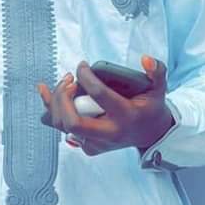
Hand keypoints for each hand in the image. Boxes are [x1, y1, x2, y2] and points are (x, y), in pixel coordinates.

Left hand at [36, 55, 174, 155]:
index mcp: (125, 116)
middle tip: (69, 80)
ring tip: (64, 82)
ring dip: (55, 101)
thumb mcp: (159, 89)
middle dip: (63, 97)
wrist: (150, 135)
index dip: (85, 77)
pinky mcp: (87, 146)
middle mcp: (109, 133)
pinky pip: (62, 128)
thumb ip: (156, 71)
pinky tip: (45, 91)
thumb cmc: (150, 107)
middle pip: (73, 121)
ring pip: (62, 126)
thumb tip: (145, 59)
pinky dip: (51, 109)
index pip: (99, 95)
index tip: (82, 65)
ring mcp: (96, 143)